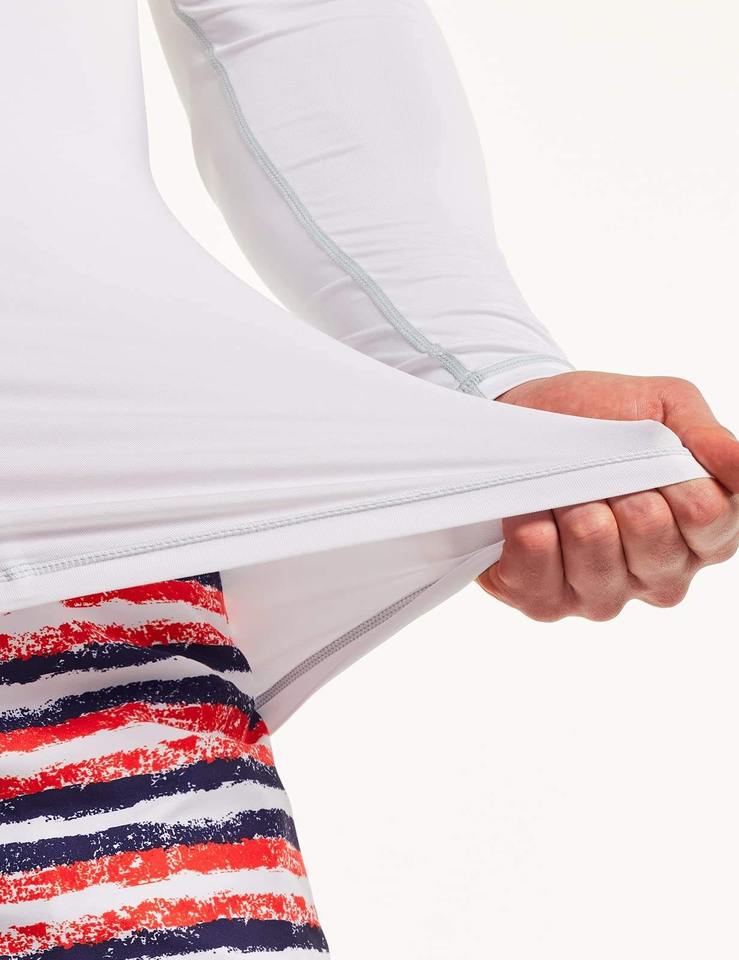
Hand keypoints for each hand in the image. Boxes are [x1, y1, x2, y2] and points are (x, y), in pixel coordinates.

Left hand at [476, 371, 738, 620]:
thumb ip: (708, 437)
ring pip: (599, 566)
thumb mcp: (662, 406)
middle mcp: (659, 573)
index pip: (708, 518)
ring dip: (574, 512)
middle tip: (600, 471)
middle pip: (655, 544)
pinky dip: (531, 537)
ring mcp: (603, 593)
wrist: (520, 416)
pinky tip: (532, 514)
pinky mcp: (546, 602)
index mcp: (700, 533)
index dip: (674, 478)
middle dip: (620, 491)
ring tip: (564, 491)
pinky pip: (541, 583)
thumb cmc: (598, 418)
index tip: (648, 451)